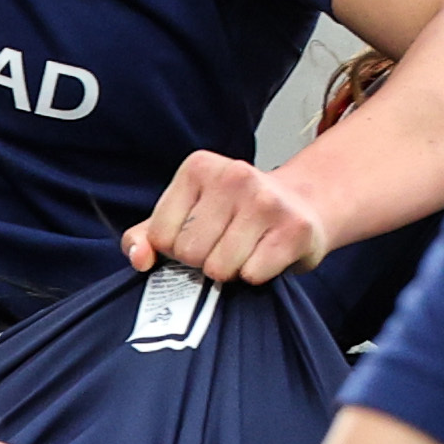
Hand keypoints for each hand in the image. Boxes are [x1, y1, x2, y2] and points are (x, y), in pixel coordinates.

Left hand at [123, 152, 329, 284]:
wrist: (303, 205)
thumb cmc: (236, 214)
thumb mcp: (185, 214)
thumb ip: (147, 236)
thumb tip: (140, 259)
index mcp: (198, 167)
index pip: (161, 235)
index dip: (176, 249)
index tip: (199, 237)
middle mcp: (233, 175)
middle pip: (190, 253)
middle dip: (203, 261)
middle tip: (225, 245)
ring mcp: (266, 200)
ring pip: (219, 268)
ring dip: (230, 271)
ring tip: (246, 250)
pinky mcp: (294, 228)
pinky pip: (252, 275)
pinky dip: (256, 276)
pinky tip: (266, 255)